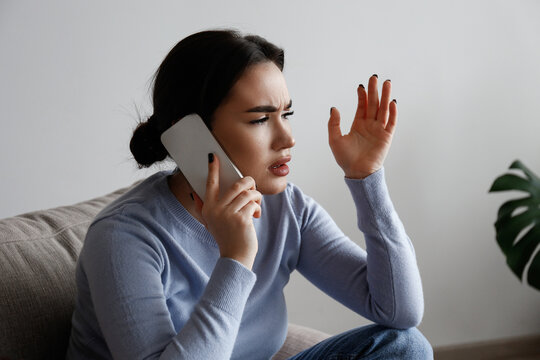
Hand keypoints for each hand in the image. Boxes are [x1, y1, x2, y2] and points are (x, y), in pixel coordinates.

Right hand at [192, 154, 260, 269]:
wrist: (235, 256)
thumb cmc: (227, 237)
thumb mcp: (211, 223)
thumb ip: (204, 208)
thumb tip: (194, 193)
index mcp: (208, 208)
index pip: (210, 184)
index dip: (212, 170)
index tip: (213, 157)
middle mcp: (216, 210)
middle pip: (236, 185)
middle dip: (249, 183)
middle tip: (253, 189)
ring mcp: (228, 214)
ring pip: (247, 193)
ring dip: (256, 197)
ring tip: (256, 205)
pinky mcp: (240, 219)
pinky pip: (253, 203)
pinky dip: (258, 207)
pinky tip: (256, 215)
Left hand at [328, 75, 396, 178]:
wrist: (357, 172)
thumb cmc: (345, 158)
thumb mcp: (335, 139)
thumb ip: (334, 124)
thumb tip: (334, 108)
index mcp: (358, 125)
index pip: (362, 106)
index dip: (362, 95)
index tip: (361, 86)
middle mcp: (370, 125)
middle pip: (374, 104)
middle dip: (374, 91)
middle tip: (375, 77)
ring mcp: (379, 130)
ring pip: (383, 109)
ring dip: (385, 97)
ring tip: (386, 84)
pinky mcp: (387, 137)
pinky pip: (391, 122)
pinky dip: (393, 112)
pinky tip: (392, 102)